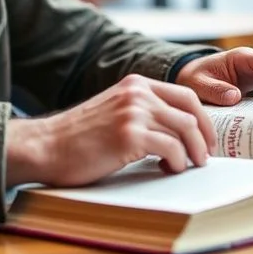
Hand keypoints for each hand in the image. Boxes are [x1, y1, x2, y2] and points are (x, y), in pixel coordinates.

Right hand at [5, 74, 217, 187]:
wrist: (45, 146)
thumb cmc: (77, 138)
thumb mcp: (113, 110)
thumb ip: (140, 111)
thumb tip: (176, 132)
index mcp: (135, 84)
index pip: (185, 94)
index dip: (203, 118)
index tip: (206, 137)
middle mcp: (137, 93)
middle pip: (190, 110)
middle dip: (205, 135)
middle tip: (205, 156)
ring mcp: (133, 112)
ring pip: (185, 129)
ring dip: (193, 152)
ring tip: (188, 166)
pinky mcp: (130, 136)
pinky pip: (172, 148)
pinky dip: (177, 162)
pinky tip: (169, 169)